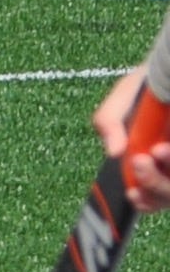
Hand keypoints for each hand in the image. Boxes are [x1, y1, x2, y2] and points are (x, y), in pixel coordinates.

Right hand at [100, 69, 169, 208]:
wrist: (164, 70)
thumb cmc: (144, 87)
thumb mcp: (120, 102)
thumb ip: (107, 123)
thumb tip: (113, 153)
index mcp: (146, 161)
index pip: (147, 195)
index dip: (143, 201)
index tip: (132, 192)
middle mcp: (167, 165)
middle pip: (165, 194)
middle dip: (153, 183)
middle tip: (140, 160)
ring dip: (164, 178)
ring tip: (159, 150)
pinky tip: (163, 150)